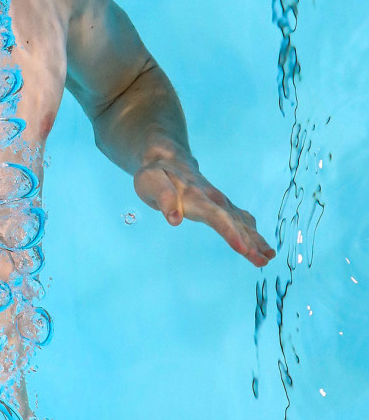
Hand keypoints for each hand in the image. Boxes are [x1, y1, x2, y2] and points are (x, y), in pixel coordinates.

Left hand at [133, 145, 276, 266]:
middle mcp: (214, 199)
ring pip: (242, 222)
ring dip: (256, 239)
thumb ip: (163, 197)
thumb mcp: (150, 181)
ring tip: (269, 257)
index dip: (230, 233)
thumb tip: (175, 219)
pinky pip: (241, 220)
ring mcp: (221, 202)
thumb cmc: (156, 174)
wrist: (169, 158)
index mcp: (196, 196)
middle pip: (235, 222)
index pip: (217, 217)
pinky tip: (263, 247)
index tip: (244, 249)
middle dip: (250, 241)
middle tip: (264, 260)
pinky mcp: (223, 206)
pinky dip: (253, 233)